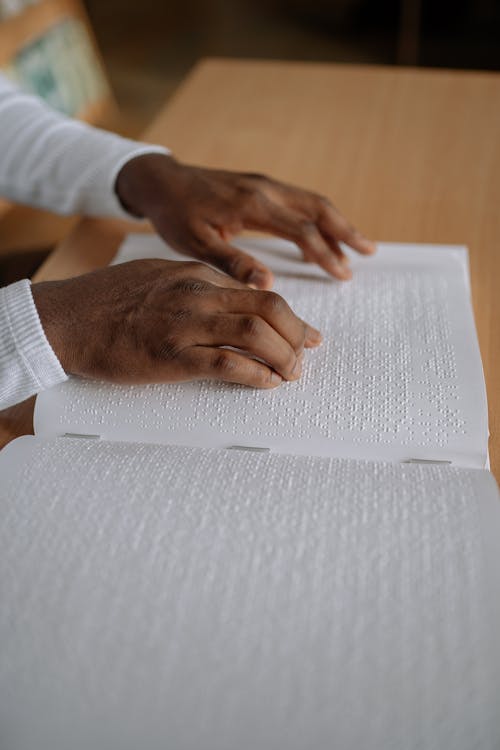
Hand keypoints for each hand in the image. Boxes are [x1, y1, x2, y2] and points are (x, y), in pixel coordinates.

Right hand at [32, 259, 321, 387]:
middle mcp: (197, 295)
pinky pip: (228, 363)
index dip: (290, 316)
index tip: (305, 333)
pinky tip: (267, 384)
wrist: (68, 319)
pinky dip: (256, 374)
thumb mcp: (158, 277)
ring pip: (255, 333)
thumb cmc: (108, 300)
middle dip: (297, 333)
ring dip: (283, 356)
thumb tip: (229, 301)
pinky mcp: (173, 356)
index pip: (258, 291)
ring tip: (292, 373)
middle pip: (268, 307)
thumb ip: (195, 285)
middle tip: (308, 353)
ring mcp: (186, 324)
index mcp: (196, 274)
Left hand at [115, 154, 375, 288]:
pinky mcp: (258, 186)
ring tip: (354, 247)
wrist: (160, 181)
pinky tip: (316, 237)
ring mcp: (263, 185)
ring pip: (311, 202)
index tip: (344, 275)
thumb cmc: (175, 214)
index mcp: (253, 206)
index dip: (326, 255)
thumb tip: (268, 284)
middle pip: (318, 208)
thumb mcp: (197, 244)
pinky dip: (315, 218)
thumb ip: (233, 262)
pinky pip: (296, 200)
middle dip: (346, 231)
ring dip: (335, 223)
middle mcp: (265, 190)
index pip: (302, 231)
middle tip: (369, 253)